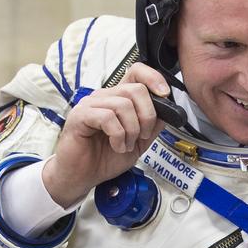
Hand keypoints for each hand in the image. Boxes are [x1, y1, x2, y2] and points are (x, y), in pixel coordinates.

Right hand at [42, 63, 173, 206]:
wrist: (82, 176)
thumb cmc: (104, 158)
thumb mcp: (138, 142)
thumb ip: (151, 126)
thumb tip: (167, 111)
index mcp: (118, 99)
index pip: (136, 72)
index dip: (154, 78)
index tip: (164, 95)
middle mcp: (104, 97)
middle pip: (136, 89)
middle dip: (147, 116)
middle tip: (141, 136)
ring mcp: (91, 104)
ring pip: (123, 104)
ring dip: (131, 130)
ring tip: (125, 145)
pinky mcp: (80, 116)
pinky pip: (108, 117)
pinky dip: (118, 136)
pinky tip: (116, 146)